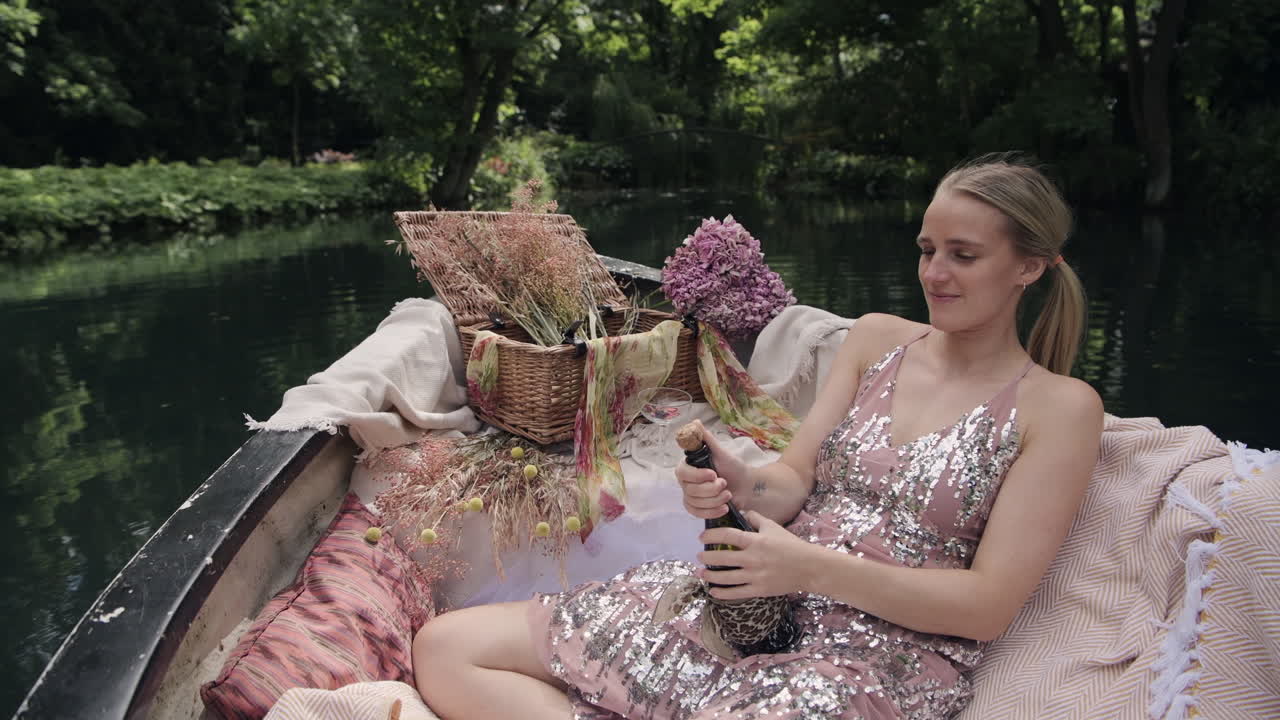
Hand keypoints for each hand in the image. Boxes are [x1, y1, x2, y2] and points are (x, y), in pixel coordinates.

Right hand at [673, 420, 748, 519]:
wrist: (746, 487)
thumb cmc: (734, 467)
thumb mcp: (721, 452)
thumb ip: (706, 439)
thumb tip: (695, 422)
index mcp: (689, 465)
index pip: (682, 472)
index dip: (697, 476)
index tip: (714, 474)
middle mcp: (686, 481)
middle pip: (690, 490)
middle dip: (711, 489)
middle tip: (725, 484)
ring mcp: (690, 496)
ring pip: (695, 503)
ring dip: (715, 500)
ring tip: (728, 495)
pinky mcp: (697, 509)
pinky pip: (697, 514)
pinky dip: (712, 512)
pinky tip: (724, 507)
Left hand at [697, 511, 813, 599]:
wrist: (809, 567)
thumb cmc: (792, 545)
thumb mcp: (774, 527)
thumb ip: (756, 519)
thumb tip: (743, 512)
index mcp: (755, 541)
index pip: (727, 536)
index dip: (712, 535)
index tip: (702, 537)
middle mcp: (753, 559)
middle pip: (722, 558)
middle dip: (707, 556)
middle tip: (699, 556)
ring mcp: (755, 576)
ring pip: (726, 577)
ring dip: (710, 575)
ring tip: (700, 572)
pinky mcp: (759, 590)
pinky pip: (736, 593)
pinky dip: (722, 593)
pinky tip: (712, 591)